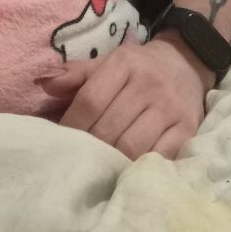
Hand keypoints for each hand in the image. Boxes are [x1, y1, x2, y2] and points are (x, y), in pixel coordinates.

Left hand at [36, 36, 213, 159]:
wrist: (187, 62)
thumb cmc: (139, 68)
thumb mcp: (109, 62)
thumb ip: (76, 74)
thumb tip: (43, 83)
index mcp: (125, 63)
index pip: (90, 100)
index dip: (71, 126)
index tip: (60, 142)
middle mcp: (149, 83)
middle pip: (108, 128)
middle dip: (89, 148)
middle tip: (78, 160)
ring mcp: (170, 107)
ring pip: (131, 146)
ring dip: (112, 162)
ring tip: (100, 168)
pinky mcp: (188, 128)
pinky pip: (159, 157)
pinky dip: (140, 168)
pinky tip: (128, 169)